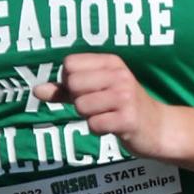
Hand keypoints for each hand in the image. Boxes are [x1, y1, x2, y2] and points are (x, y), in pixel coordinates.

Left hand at [35, 53, 167, 154]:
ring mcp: (125, 96)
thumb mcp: (95, 92)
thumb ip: (65, 90)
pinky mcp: (127, 119)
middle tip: (98, 106)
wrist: (158, 128)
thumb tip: (36, 90)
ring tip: (107, 116)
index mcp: (111, 62)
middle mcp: (119, 75)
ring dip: (89, 117)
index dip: (70, 82)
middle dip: (78, 100)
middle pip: (73, 83)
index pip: (70, 64)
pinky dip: (98, 130)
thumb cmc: (122, 108)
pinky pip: (94, 125)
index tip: (87, 90)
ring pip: (82, 106)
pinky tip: (112, 127)